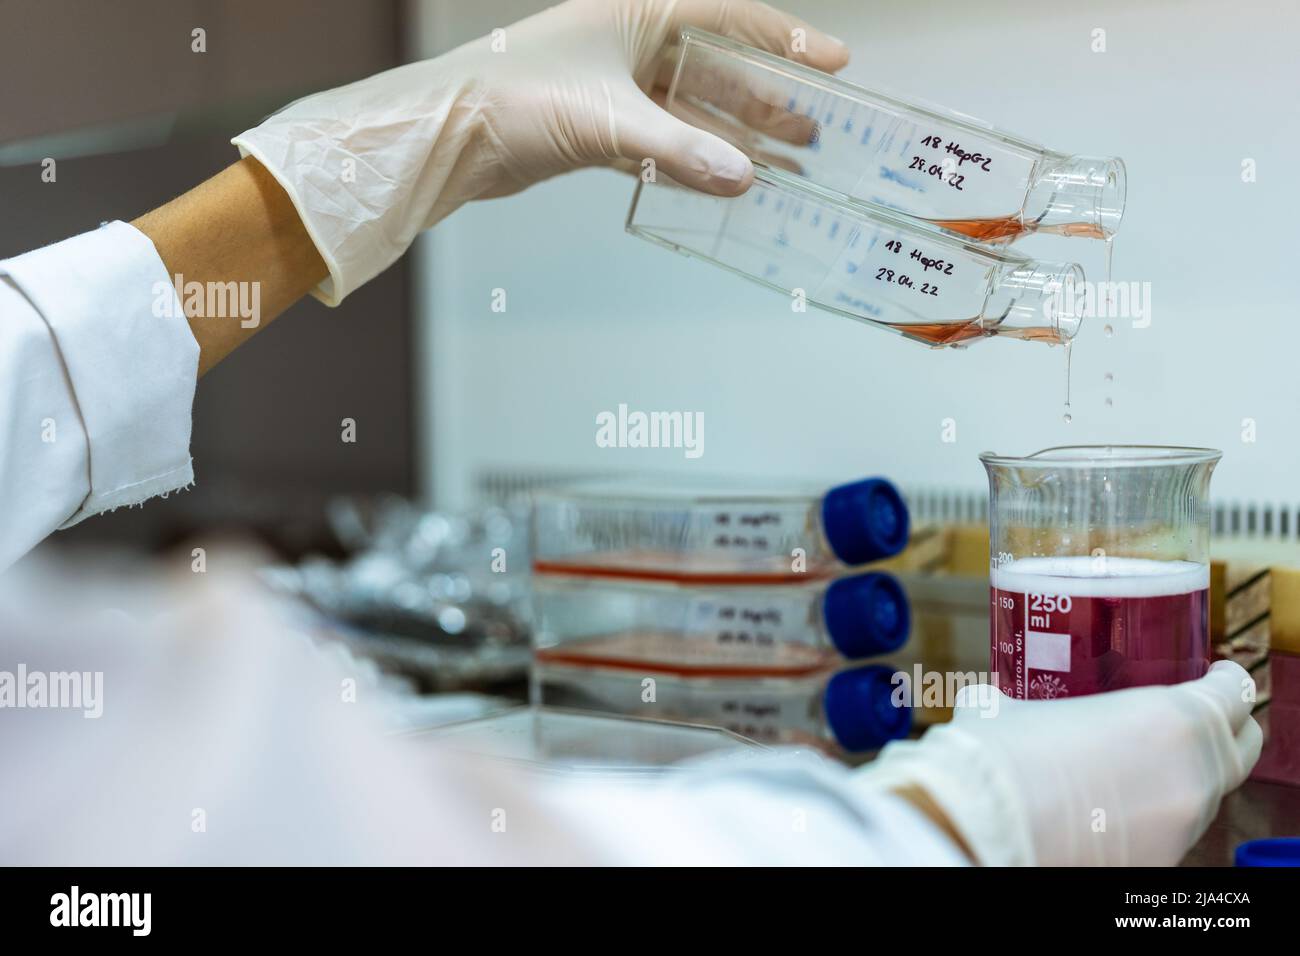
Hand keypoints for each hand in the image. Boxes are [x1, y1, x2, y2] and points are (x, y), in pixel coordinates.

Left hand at [232, 0, 848, 303]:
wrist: (446, 136)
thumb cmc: (513, 98)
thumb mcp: (608, 121)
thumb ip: (679, 150)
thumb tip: (742, 176)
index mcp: (637, 12)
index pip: (729, 17)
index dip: (787, 40)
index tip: (834, 62)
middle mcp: (628, 43)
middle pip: (714, 71)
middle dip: (764, 102)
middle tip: (811, 133)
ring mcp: (611, 86)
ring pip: (688, 113)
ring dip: (731, 140)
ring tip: (782, 166)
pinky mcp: (594, 129)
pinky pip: (658, 145)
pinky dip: (689, 164)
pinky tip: (723, 186)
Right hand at [861, 661, 1262, 865]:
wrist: (978, 823)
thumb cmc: (1000, 755)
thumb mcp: (1017, 706)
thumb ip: (1030, 699)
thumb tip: (995, 698)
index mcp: (1172, 719)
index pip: (1233, 693)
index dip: (1223, 679)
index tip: (1210, 672)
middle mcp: (1192, 776)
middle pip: (1240, 748)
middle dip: (1223, 729)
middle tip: (1190, 717)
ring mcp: (1179, 829)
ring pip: (1202, 794)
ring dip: (1179, 776)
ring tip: (1134, 764)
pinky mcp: (1154, 864)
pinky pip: (1168, 831)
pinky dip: (1150, 815)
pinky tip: (1110, 805)